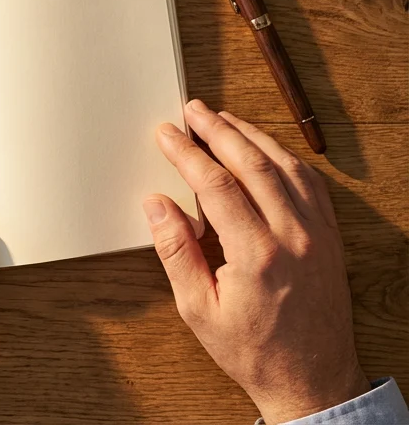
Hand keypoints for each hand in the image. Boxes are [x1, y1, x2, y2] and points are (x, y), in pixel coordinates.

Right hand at [146, 99, 369, 423]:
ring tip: (224, 120)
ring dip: (252, 136)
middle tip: (193, 110)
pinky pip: (311, 183)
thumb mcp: (198, 308)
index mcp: (257, 254)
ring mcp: (318, 234)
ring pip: (286, 166)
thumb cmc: (253, 349)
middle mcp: (294, 236)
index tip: (167, 134)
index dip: (187, 153)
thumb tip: (157, 205)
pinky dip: (285, 158)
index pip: (216, 184)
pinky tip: (266, 150)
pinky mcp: (331, 238)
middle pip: (253, 163)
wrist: (311, 378)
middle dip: (218, 130)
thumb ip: (176, 251)